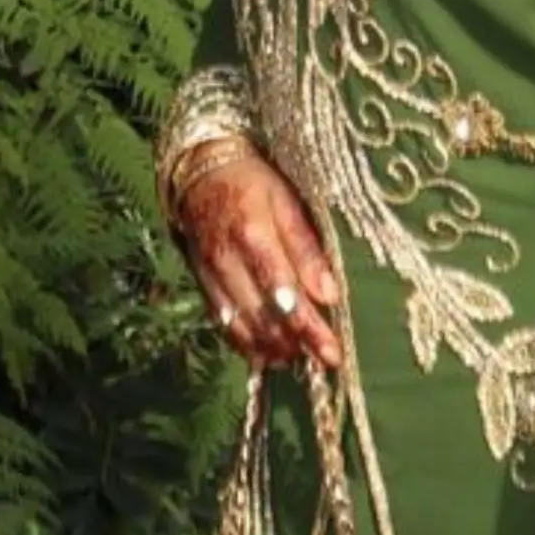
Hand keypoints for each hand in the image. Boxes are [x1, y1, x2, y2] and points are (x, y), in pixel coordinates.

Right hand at [176, 147, 340, 369]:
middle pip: (264, 316)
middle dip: (296, 345)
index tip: (333, 353)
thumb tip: (330, 295)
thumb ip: (308, 249)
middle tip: (324, 362)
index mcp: (254, 235)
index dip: (309, 327)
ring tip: (299, 359)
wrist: (200, 172)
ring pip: (242, 326)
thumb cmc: (255, 183)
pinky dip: (246, 343)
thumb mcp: (288, 202)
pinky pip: (223, 322)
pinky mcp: (202, 283)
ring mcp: (211, 275)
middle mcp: (228, 261)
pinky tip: (267, 353)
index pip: (285, 293)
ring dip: (271, 348)